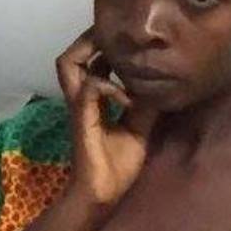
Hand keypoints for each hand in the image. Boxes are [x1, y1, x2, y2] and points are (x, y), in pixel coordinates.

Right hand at [56, 30, 156, 213]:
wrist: (104, 192)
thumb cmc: (118, 164)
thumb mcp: (140, 126)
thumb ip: (145, 104)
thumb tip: (162, 83)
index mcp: (92, 100)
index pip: (87, 62)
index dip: (99, 46)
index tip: (120, 39)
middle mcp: (80, 99)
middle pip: (68, 57)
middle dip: (88, 41)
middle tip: (111, 38)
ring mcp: (79, 107)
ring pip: (68, 64)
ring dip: (89, 53)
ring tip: (112, 52)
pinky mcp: (82, 117)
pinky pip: (92, 87)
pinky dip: (111, 87)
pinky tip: (128, 98)